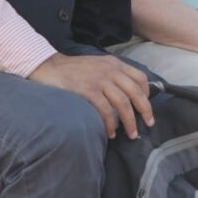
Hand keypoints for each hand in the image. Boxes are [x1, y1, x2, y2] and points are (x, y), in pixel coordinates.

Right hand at [30, 53, 153, 139]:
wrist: (50, 66)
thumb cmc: (74, 70)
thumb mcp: (98, 65)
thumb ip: (112, 74)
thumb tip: (127, 93)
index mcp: (114, 63)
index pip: (140, 77)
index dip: (147, 93)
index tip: (147, 106)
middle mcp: (110, 70)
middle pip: (135, 92)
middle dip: (145, 110)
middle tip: (148, 124)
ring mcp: (99, 80)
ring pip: (123, 103)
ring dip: (130, 121)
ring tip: (131, 134)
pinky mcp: (88, 90)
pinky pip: (105, 110)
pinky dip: (111, 123)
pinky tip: (111, 132)